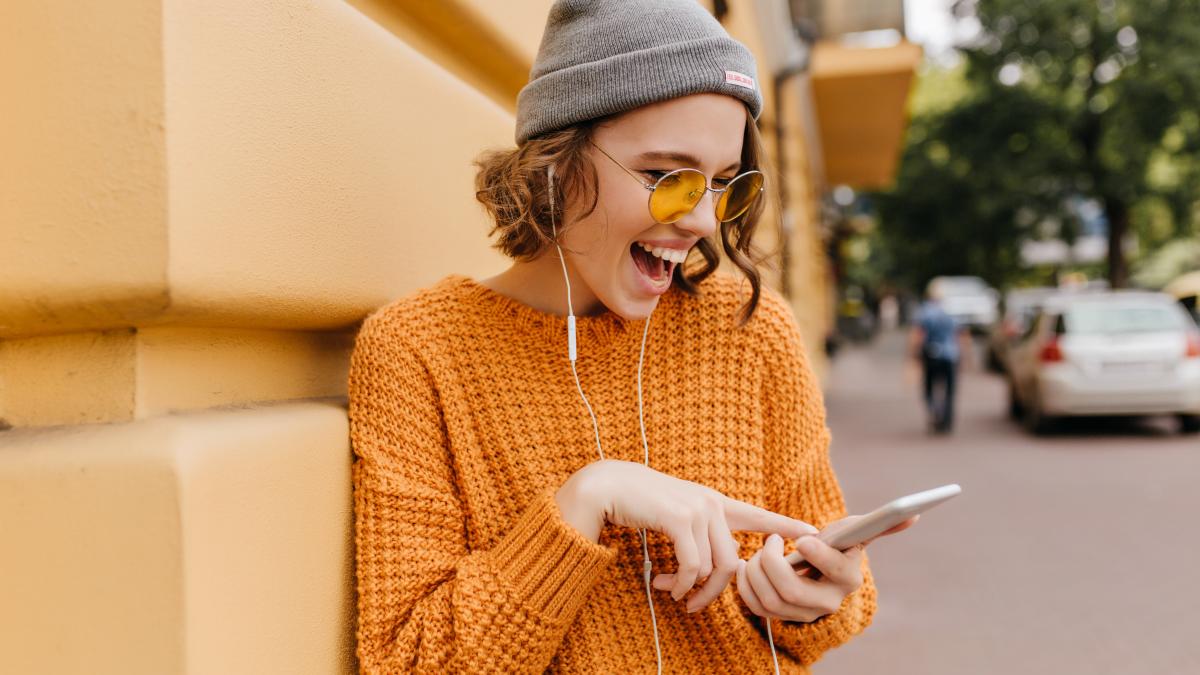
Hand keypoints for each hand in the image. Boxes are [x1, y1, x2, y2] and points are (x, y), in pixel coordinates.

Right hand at [555, 460, 816, 612]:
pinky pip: (692, 565)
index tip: (815, 531)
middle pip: (732, 562)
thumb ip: (696, 533)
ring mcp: (697, 509)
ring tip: (671, 593)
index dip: (787, 524)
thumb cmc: (639, 504)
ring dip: (691, 590)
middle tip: (692, 605)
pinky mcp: (680, 518)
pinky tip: (665, 586)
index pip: (758, 515)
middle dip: (714, 592)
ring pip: (713, 567)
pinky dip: (680, 584)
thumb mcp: (675, 517)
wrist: (608, 486)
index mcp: (714, 502)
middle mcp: (711, 504)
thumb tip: (706, 570)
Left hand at [735, 515, 918, 621]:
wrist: (818, 571)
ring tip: (759, 551)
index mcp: (848, 578)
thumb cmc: (838, 545)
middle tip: (770, 540)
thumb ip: (883, 522)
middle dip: (772, 562)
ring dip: (756, 570)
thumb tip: (912, 513)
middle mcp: (828, 602)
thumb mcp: (857, 531)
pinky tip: (749, 566)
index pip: (835, 570)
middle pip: (791, 591)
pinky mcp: (781, 617)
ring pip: (769, 599)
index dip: (818, 555)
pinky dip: (745, 584)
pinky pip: (755, 606)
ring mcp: (804, 613)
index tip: (802, 538)